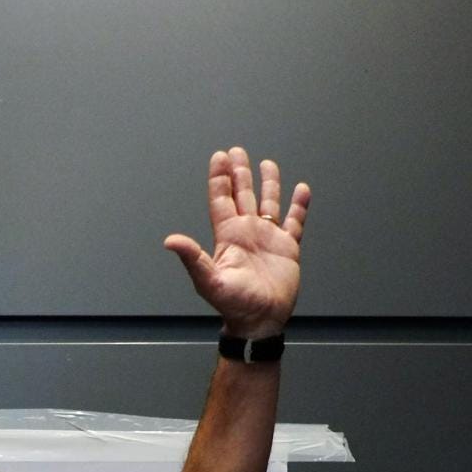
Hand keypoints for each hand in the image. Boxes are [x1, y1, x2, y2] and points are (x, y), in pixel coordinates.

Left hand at [165, 147, 309, 339]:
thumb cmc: (234, 305)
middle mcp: (247, 233)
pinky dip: (299, 206)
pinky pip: (295, 222)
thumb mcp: (209, 281)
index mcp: (228, 236)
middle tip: (236, 151)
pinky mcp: (288, 248)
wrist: (261, 321)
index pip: (221, 200)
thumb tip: (170, 241)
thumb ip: (192, 258)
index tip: (219, 156)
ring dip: (268, 184)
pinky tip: (301, 190)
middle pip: (242, 195)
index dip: (219, 178)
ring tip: (267, 164)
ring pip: (268, 203)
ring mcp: (268, 239)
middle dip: (239, 173)